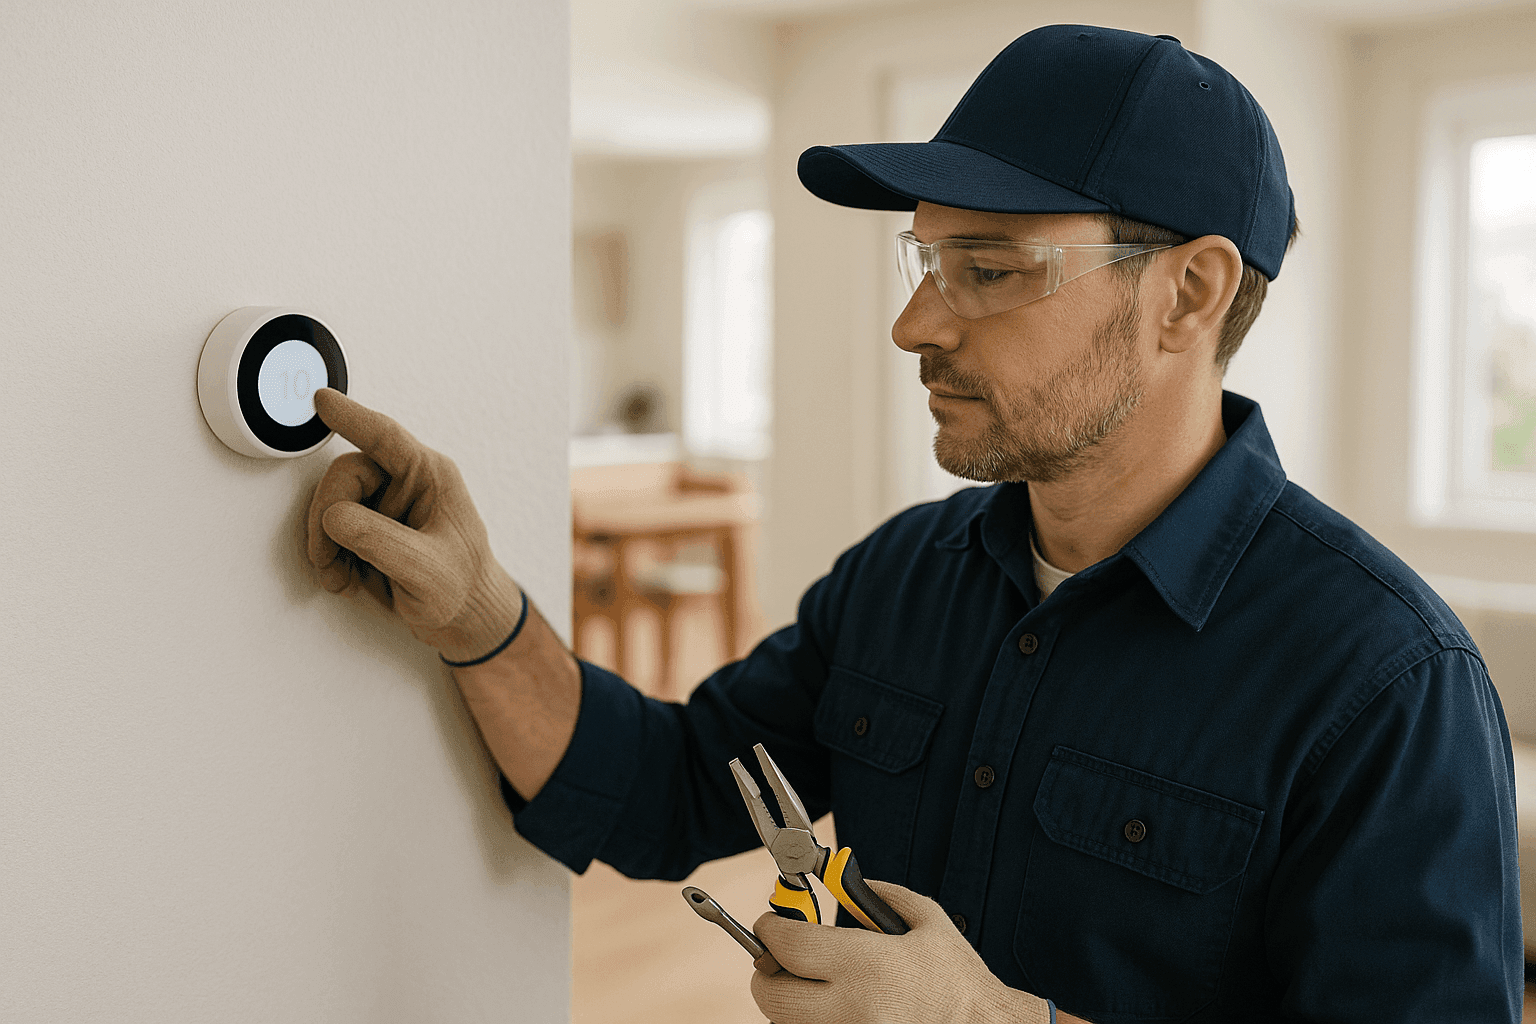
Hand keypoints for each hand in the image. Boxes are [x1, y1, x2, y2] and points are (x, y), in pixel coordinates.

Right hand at [305, 388, 523, 663]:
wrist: (461, 619)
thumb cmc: (462, 588)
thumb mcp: (427, 569)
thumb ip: (382, 540)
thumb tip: (336, 518)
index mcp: (429, 477)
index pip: (384, 437)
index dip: (352, 418)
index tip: (323, 401)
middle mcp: (402, 485)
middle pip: (343, 477)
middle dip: (327, 517)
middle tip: (327, 555)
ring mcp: (381, 507)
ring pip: (328, 506)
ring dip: (324, 544)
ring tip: (342, 574)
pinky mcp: (364, 531)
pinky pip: (327, 533)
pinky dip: (327, 560)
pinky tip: (346, 578)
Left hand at [750, 880, 1050, 1023]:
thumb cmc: (958, 980)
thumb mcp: (928, 921)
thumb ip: (881, 895)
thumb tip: (843, 882)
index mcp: (868, 965)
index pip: (789, 946)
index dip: (770, 931)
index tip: (770, 925)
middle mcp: (853, 1008)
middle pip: (772, 996)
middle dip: (766, 973)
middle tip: (778, 960)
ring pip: (786, 1023)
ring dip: (786, 1003)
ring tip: (807, 987)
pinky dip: (809, 1020)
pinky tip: (830, 1008)